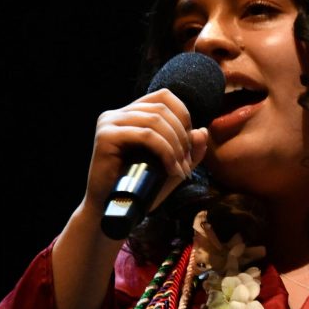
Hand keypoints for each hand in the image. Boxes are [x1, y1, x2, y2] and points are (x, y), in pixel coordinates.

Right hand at [81, 88, 208, 219]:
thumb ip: (189, 151)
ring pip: (155, 120)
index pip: (164, 97)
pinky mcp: (106, 137)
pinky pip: (145, 135)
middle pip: (162, 108)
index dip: (183, 116)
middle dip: (182, 136)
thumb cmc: (141, 191)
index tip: (189, 146)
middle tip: (186, 163)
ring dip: (176, 146)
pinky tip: (171, 169)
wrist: (113, 212)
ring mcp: (109, 123)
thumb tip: (202, 131)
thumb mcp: (172, 168)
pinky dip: (165, 151)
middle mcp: (117, 114)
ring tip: (180, 169)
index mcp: (130, 114)